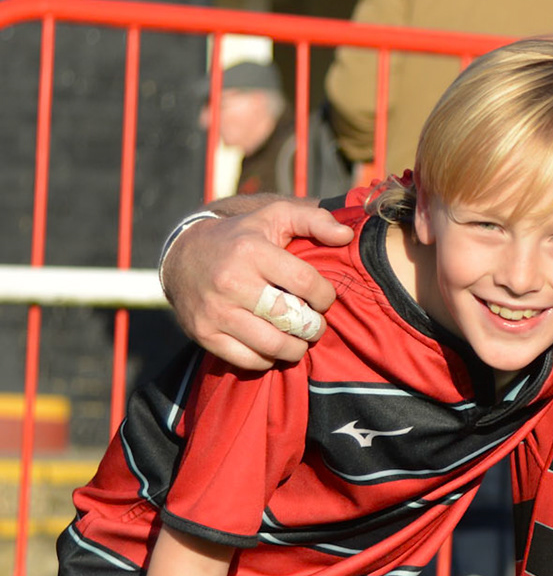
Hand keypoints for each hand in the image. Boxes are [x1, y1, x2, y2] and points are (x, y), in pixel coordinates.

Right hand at [162, 202, 348, 369]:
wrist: (182, 254)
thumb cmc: (241, 237)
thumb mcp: (275, 216)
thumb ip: (314, 220)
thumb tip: (346, 234)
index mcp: (252, 251)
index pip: (306, 284)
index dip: (325, 297)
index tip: (323, 299)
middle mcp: (231, 282)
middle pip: (291, 319)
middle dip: (313, 327)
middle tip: (315, 324)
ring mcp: (215, 310)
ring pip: (272, 345)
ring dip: (295, 348)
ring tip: (299, 339)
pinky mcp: (203, 333)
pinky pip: (248, 359)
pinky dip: (267, 359)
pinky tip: (272, 346)